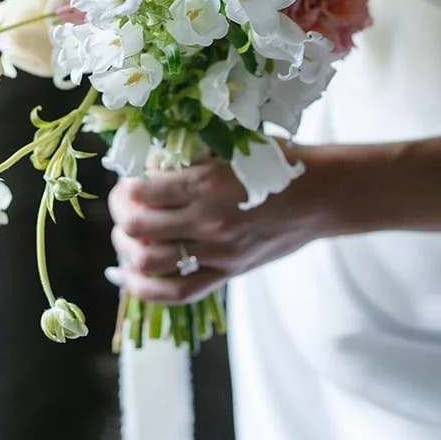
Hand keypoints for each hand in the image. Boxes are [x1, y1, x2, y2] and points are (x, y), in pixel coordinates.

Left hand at [107, 147, 328, 303]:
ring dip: (126, 248)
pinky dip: (144, 288)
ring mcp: (217, 253)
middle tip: (124, 205)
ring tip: (127, 235)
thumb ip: (191, 156)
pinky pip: (176, 292)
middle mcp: (208, 222)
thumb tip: (149, 165)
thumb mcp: (233, 146)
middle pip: (137, 228)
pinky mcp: (226, 274)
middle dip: (121, 215)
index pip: (142, 192)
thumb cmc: (278, 163)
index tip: (131, 180)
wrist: (319, 197)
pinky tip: (130, 275)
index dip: (126, 186)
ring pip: (148, 262)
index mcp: (208, 183)